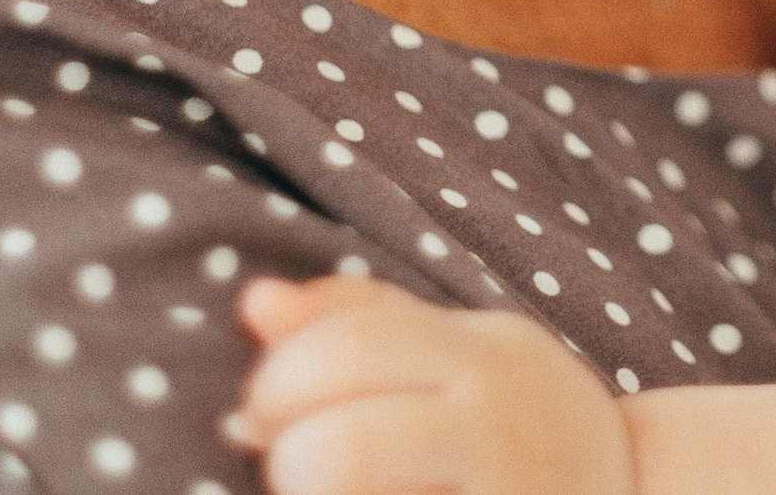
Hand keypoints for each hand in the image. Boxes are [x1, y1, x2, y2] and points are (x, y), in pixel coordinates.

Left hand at [230, 276, 636, 494]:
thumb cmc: (523, 432)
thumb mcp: (468, 358)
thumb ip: (360, 320)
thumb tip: (252, 300)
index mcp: (490, 356)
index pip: (352, 343)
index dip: (279, 381)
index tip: (264, 414)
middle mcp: (505, 426)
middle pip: (338, 446)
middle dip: (287, 467)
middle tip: (295, 473)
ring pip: (354, 494)